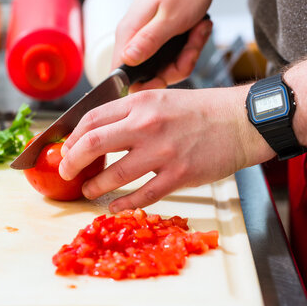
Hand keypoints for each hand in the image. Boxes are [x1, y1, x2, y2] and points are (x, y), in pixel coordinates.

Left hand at [58, 85, 275, 211]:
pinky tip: (115, 207)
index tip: (65, 149)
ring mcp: (163, 151)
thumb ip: (133, 113)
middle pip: (93, 144)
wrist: (241, 122)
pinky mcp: (178, 175)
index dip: (72, 137)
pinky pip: (142, 196)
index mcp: (142, 102)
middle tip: (65, 172)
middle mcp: (148, 124)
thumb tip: (101, 132)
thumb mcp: (163, 99)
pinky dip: (123, 204)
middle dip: (71, 162)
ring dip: (95, 186)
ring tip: (89, 191)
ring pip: (114, 175)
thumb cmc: (204, 111)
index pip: (92, 118)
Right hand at [112, 0, 215, 92]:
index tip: (168, 76)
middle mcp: (134, 40)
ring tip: (198, 31)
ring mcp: (147, 38)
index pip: (121, 76)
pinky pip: (175, 55)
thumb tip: (126, 61)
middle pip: (152, 75)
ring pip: (168, 66)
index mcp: (129, 36)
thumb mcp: (170, 18)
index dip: (145, 85)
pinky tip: (198, 29)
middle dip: (178, 66)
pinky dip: (190, 46)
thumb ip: (148, 42)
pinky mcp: (160, 37)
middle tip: (192, 45)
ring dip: (188, 53)